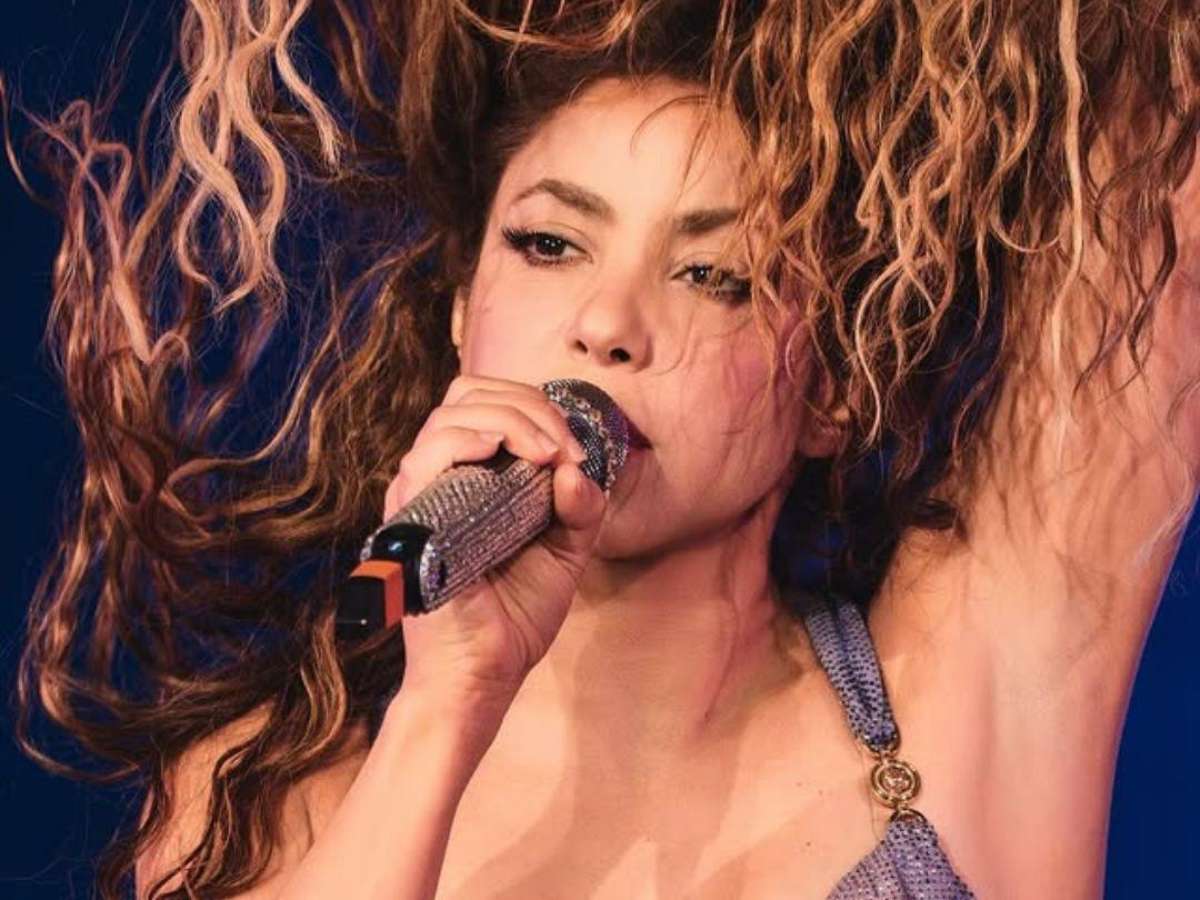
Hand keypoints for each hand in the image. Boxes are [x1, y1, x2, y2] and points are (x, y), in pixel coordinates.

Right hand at [383, 375, 606, 702]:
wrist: (485, 674)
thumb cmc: (516, 614)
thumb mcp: (567, 550)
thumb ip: (582, 507)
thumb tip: (575, 469)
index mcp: (473, 475)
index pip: (489, 402)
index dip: (535, 407)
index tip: (574, 449)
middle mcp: (441, 475)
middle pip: (469, 395)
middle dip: (528, 406)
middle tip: (563, 447)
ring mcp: (421, 494)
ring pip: (451, 416)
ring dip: (509, 421)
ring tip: (544, 454)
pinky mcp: (410, 519)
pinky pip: (424, 458)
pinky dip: (464, 440)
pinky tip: (497, 450)